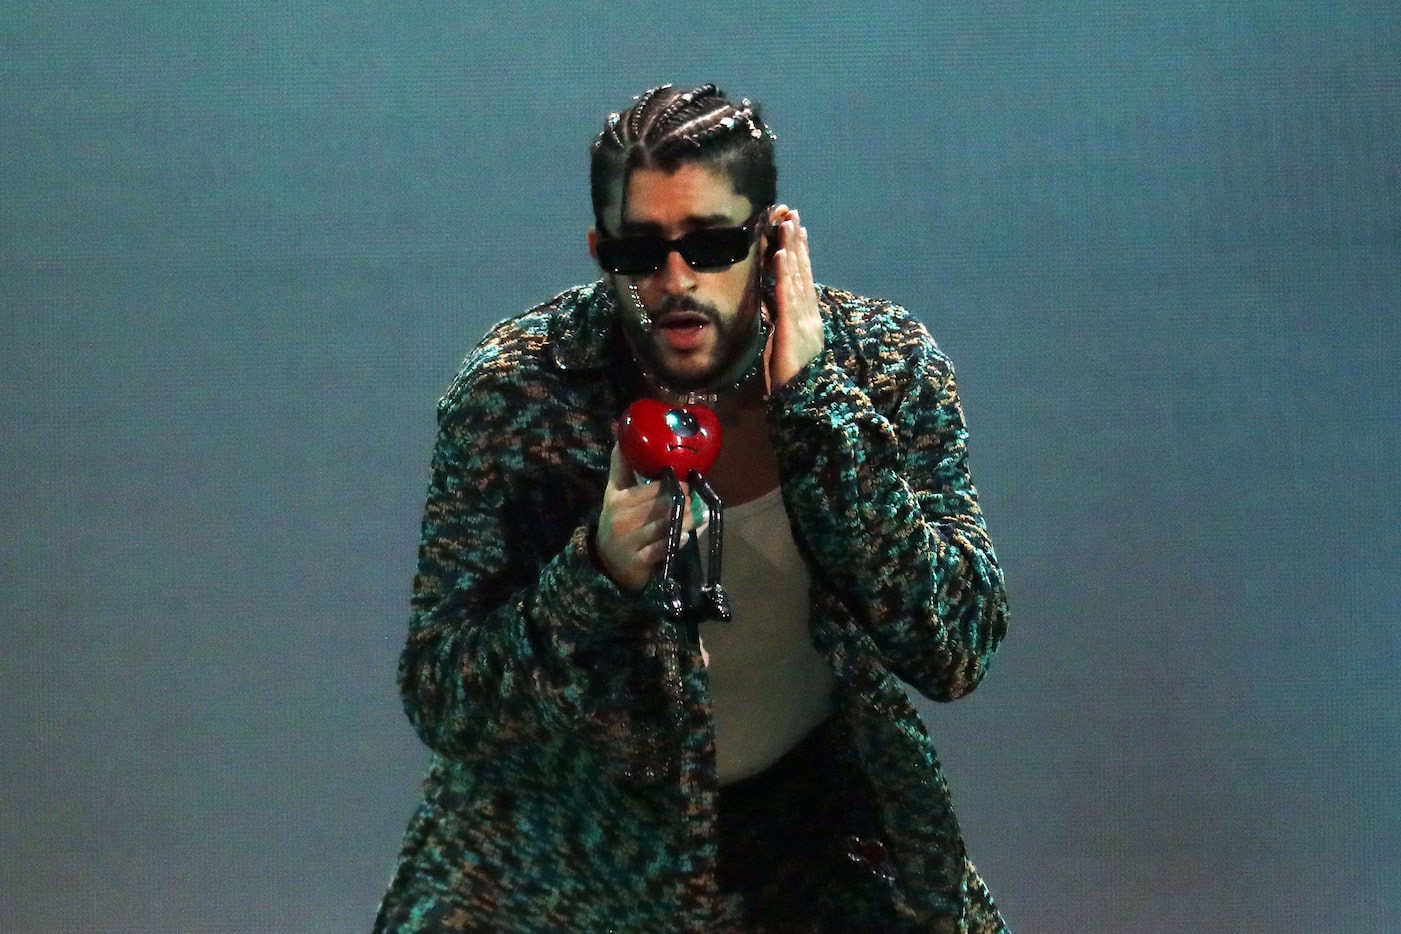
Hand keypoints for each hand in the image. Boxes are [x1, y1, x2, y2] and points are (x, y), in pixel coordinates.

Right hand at [592, 443, 697, 592]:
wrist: (605, 563)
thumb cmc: (617, 521)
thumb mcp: (614, 494)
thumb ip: (620, 468)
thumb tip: (623, 438)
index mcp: (617, 501)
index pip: (650, 489)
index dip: (672, 483)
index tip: (688, 479)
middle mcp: (621, 521)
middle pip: (661, 507)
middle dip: (683, 501)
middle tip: (697, 497)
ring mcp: (629, 543)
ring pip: (665, 527)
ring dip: (686, 520)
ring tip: (700, 514)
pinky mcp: (637, 562)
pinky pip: (662, 549)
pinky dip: (677, 542)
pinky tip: (687, 536)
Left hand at [763, 205, 822, 389]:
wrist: (801, 400)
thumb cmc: (789, 377)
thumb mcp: (781, 344)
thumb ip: (778, 323)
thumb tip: (767, 307)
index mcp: (807, 317)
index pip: (802, 280)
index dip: (800, 255)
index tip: (796, 232)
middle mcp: (808, 313)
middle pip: (802, 271)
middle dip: (797, 242)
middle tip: (793, 215)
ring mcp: (803, 318)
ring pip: (797, 276)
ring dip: (792, 248)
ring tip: (788, 223)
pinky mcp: (793, 326)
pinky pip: (787, 294)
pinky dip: (785, 272)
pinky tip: (781, 252)